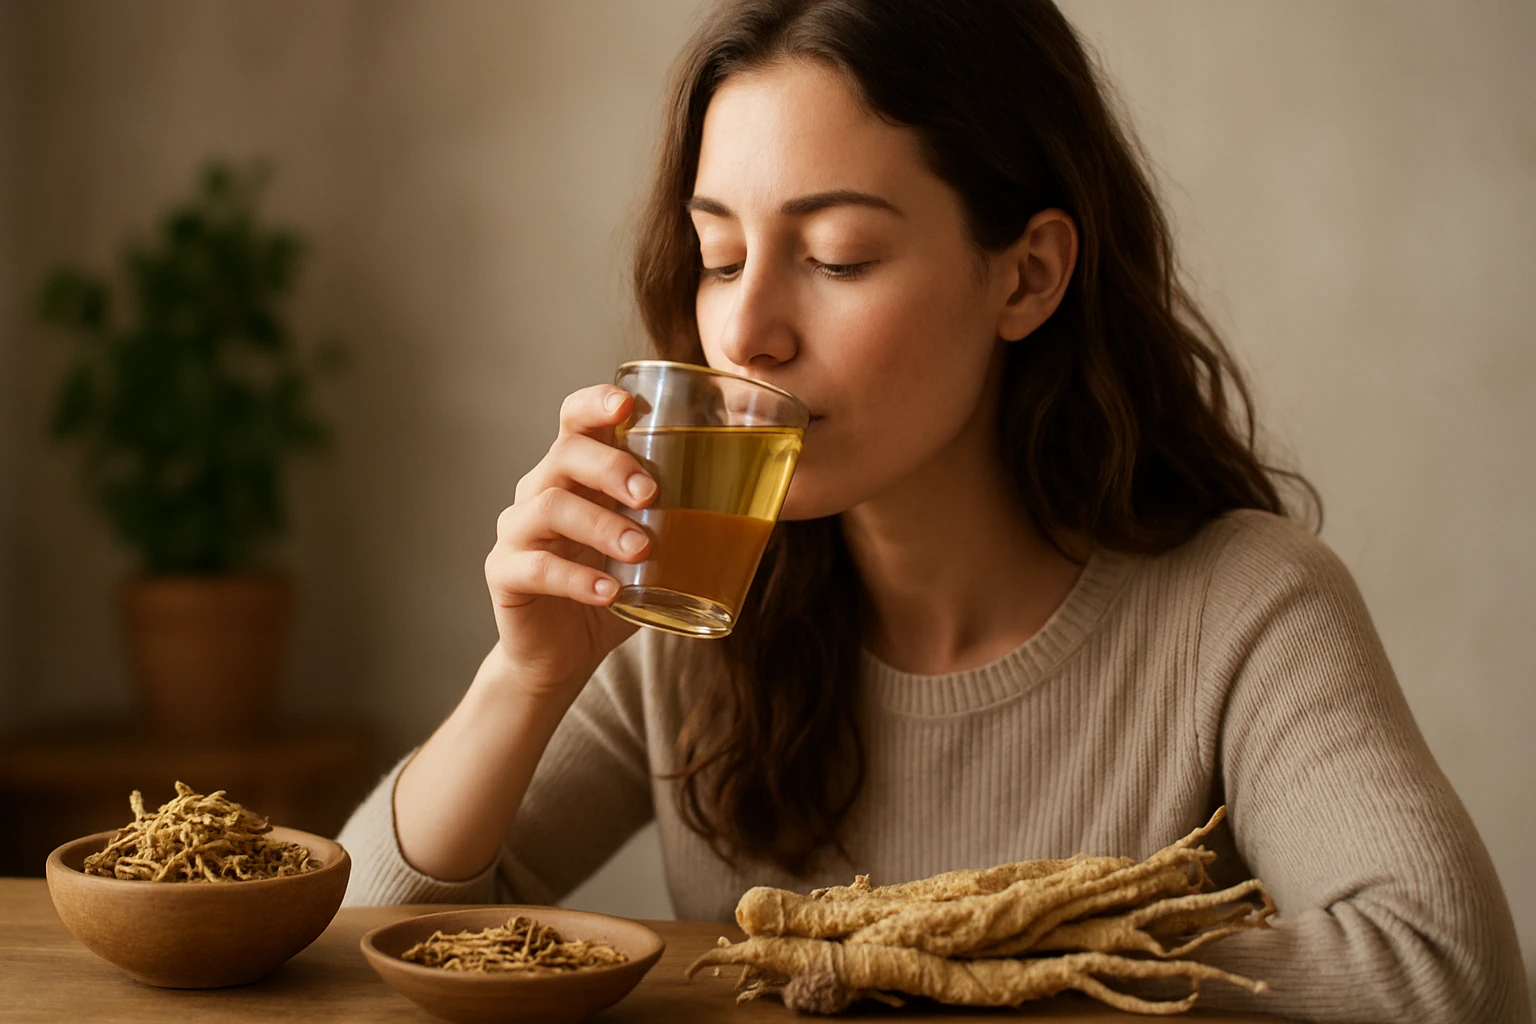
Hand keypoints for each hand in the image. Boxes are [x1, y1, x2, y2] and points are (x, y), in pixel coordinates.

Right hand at [483, 384, 654, 701]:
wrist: (564, 653)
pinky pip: (535, 566)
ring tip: (642, 550)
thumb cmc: (614, 588)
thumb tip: (766, 496)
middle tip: (652, 494)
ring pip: (550, 507)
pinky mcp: (506, 575)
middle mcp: (539, 491)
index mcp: (575, 473)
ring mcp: (518, 532)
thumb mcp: (652, 547)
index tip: (628, 407)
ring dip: (602, 525)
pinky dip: (577, 579)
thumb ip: (685, 518)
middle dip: (612, 467)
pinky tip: (610, 593)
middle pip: (565, 454)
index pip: (574, 419)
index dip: (596, 403)